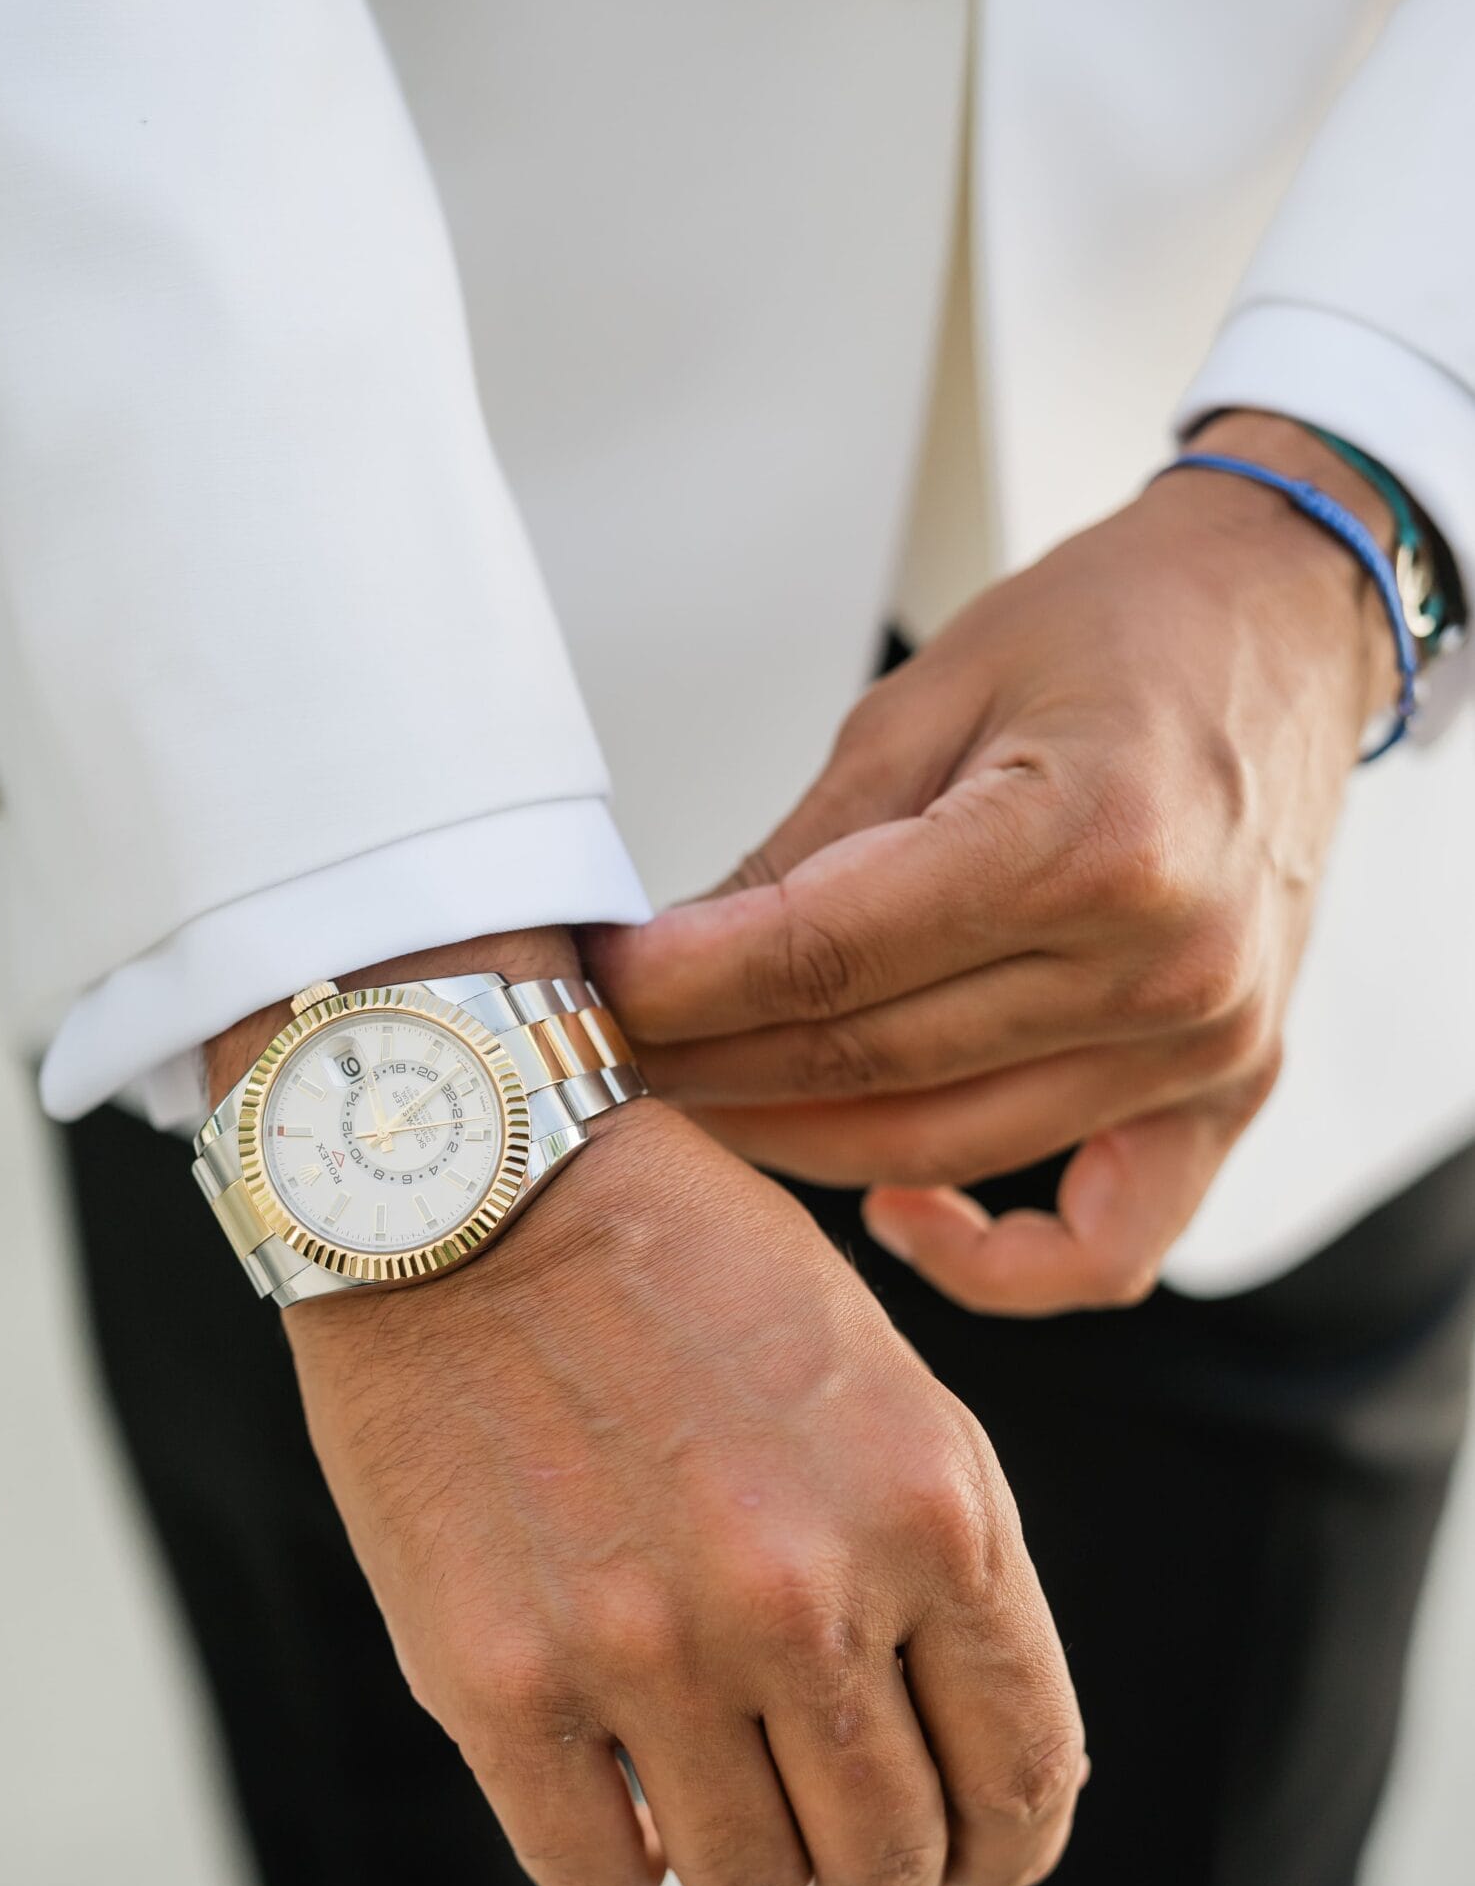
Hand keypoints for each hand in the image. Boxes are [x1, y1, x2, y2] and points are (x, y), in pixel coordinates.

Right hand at [211, 929, 1085, 1885]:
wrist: (469, 1183)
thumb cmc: (689, 1273)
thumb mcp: (883, 1389)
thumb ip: (946, 1574)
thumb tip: (978, 1778)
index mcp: (931, 1510)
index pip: (1024, 1774)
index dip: (1009, 1845)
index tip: (979, 1859)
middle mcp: (804, 1596)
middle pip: (888, 1861)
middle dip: (879, 1868)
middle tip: (832, 1826)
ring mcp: (647, 1649)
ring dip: (744, 1854)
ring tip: (707, 1773)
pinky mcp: (497, 1681)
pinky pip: (597, 1876)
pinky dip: (618, 1853)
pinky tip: (609, 1776)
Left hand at [595, 414, 1398, 1314]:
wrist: (1283, 622)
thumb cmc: (1120, 631)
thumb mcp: (929, 695)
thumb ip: (805, 848)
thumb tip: (674, 958)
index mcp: (1092, 837)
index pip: (836, 955)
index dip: (692, 987)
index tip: (601, 990)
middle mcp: (1164, 963)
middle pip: (876, 1064)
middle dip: (715, 1066)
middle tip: (610, 1053)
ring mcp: (1205, 1045)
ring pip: (948, 1147)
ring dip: (802, 1139)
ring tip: (703, 1099)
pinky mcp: (1226, 1092)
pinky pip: (1105, 1245)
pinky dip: (994, 1263)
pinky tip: (899, 1208)